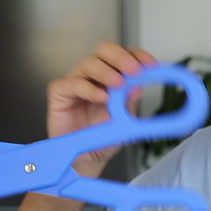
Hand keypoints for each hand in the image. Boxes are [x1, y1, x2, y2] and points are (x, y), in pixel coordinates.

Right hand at [46, 41, 157, 176]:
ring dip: (107, 72)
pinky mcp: (60, 93)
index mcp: (112, 76)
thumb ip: (130, 103)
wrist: (85, 160)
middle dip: (121, 57)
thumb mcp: (125, 122)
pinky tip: (101, 98)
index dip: (137, 55)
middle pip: (104, 50)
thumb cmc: (103, 138)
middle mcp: (93, 75)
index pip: (124, 55)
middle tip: (134, 70)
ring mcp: (76, 82)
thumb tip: (138, 86)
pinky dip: (89, 88)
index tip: (151, 65)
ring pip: (89, 63)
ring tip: (118, 85)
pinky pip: (72, 83)